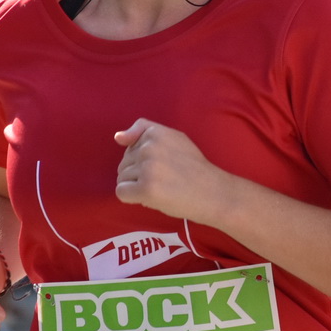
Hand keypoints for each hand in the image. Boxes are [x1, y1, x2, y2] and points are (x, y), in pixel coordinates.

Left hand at [113, 119, 232, 222]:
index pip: (129, 144)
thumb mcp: (175, 138)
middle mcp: (150, 148)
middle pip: (123, 163)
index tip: (163, 163)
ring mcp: (147, 168)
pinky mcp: (146, 189)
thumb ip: (145, 132)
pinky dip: (132, 198)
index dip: (143, 158)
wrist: (213, 193)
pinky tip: (150, 197)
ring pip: (122, 178)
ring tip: (161, 188)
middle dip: (138, 173)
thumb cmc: (194, 168)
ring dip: (136, 186)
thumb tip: (117, 137)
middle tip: (165, 179)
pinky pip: (121, 192)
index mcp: (156, 133)